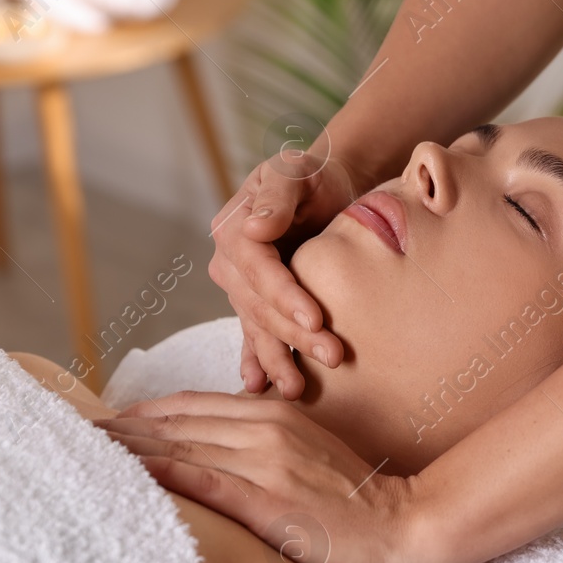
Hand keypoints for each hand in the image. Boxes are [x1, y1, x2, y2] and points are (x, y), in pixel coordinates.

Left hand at [98, 392, 419, 562]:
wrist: (406, 525)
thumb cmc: (358, 502)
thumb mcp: (307, 457)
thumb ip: (265, 447)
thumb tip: (219, 456)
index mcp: (271, 416)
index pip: (188, 408)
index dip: (139, 416)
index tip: (99, 426)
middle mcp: (263, 429)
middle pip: (172, 424)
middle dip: (118, 431)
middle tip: (69, 438)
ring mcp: (265, 463)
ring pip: (178, 448)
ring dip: (125, 451)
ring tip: (79, 457)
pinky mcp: (268, 500)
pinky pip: (201, 482)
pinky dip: (159, 476)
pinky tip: (125, 478)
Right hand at [208, 146, 356, 399]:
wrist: (322, 188)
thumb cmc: (311, 176)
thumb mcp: (294, 172)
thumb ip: (277, 197)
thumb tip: (254, 229)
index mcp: (233, 231)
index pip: (257, 269)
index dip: (284, 294)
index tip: (315, 318)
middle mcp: (229, 264)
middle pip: (260, 305)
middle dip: (294, 334)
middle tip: (333, 356)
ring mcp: (240, 289)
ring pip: (258, 328)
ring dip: (277, 359)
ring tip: (297, 390)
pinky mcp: (256, 305)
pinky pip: (253, 337)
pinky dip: (256, 362)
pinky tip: (259, 387)